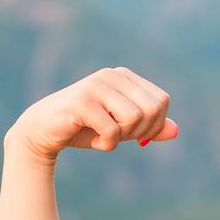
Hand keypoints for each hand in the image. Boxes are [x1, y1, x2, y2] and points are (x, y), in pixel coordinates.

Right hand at [5, 66, 179, 162]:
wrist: (42, 133)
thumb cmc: (84, 129)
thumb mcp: (121, 129)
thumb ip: (149, 128)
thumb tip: (176, 131)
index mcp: (124, 77)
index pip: (161, 101)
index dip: (155, 124)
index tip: (134, 134)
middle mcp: (111, 75)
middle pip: (152, 109)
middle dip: (140, 132)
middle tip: (119, 137)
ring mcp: (96, 86)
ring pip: (134, 118)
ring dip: (122, 138)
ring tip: (105, 136)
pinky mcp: (82, 101)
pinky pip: (112, 131)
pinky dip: (107, 144)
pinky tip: (94, 141)